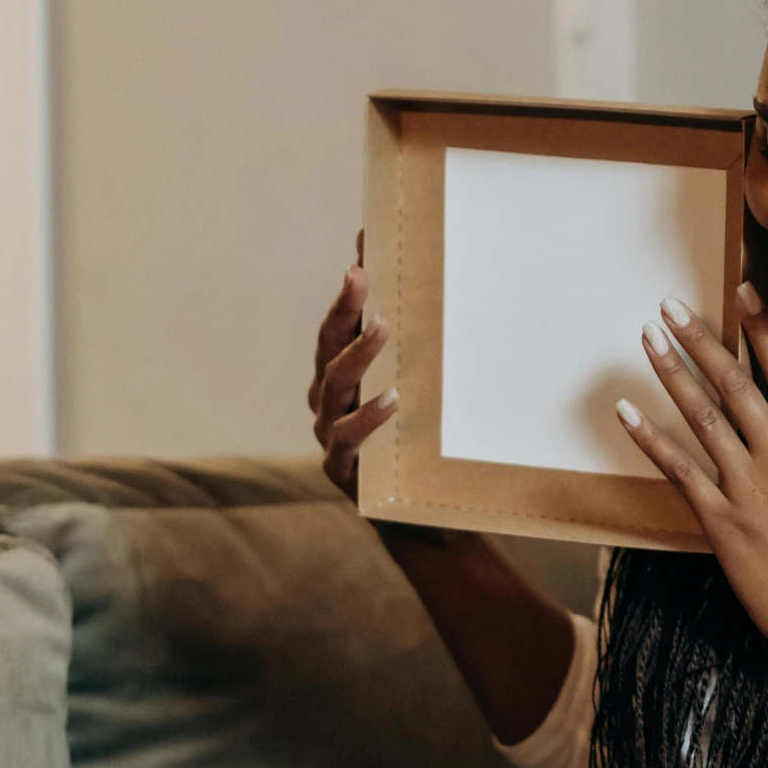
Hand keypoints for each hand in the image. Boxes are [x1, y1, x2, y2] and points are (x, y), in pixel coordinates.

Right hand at [309, 231, 396, 499]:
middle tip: (360, 276)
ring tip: (384, 329)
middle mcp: (327, 398)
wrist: (416, 516)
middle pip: (328, 345)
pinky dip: (368, 417)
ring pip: (334, 385)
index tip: (361, 252)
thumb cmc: (414, 445)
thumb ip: (418, 353)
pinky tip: (392, 400)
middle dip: (345, 308)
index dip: (348, 290)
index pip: (339, 324)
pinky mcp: (340, 467)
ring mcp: (329, 431)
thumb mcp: (419, 394)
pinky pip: (348, 437)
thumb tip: (440, 292)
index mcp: (338, 375)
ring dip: (358, 354)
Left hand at [618, 284, 767, 686]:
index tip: (740, 291)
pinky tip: (626, 411)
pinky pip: (679, 468)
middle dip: (701, 339)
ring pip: (704, 415)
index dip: (761, 328)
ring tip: (649, 338)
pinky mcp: (722, 520)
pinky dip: (650, 437)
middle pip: (736, 382)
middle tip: (670, 305)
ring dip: (672, 372)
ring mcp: (750, 487)